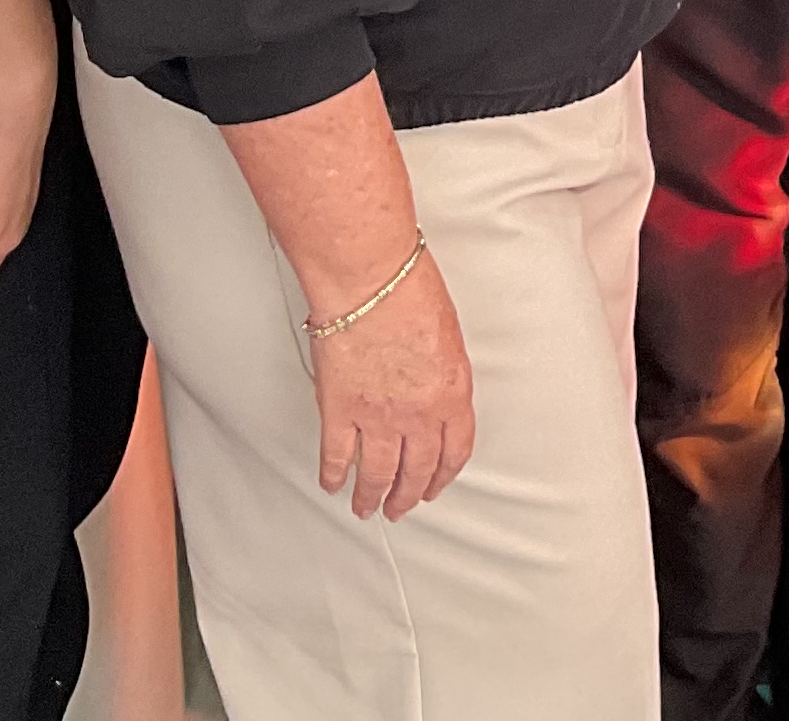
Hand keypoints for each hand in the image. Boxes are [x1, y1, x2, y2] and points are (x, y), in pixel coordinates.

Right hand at [305, 251, 474, 518]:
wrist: (370, 280)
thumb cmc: (410, 292)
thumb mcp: (449, 337)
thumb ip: (444, 375)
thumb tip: (434, 394)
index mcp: (452, 394)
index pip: (455, 451)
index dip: (443, 476)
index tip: (435, 486)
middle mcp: (418, 414)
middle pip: (417, 469)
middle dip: (409, 494)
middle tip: (401, 507)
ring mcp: (378, 416)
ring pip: (378, 473)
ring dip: (372, 495)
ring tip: (367, 507)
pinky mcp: (340, 411)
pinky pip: (337, 455)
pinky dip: (334, 474)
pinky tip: (333, 483)